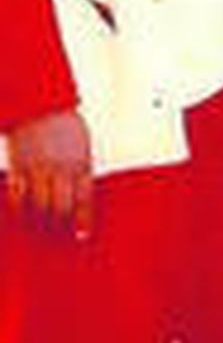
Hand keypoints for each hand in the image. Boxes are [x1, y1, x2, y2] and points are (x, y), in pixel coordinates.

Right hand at [5, 108, 92, 236]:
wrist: (38, 105)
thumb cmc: (64, 126)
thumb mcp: (82, 148)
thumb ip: (81, 171)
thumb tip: (80, 197)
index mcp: (81, 164)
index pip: (85, 201)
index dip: (83, 222)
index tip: (82, 237)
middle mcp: (60, 169)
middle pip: (60, 208)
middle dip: (58, 224)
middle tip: (56, 231)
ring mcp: (38, 168)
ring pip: (38, 206)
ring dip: (38, 219)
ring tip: (39, 225)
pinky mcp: (17, 166)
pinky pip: (17, 196)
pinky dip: (18, 208)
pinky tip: (21, 212)